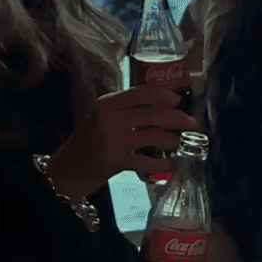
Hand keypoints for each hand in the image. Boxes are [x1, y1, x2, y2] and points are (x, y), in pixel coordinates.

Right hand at [45, 86, 200, 201]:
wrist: (70, 169)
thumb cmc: (92, 143)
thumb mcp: (104, 118)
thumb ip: (127, 110)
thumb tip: (164, 108)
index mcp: (107, 103)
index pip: (141, 92)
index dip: (164, 95)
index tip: (178, 100)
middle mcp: (110, 118)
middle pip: (154, 114)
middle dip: (178, 119)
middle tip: (191, 124)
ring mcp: (114, 139)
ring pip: (155, 136)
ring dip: (173, 141)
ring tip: (179, 144)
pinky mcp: (117, 160)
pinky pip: (149, 160)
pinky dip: (162, 163)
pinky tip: (168, 164)